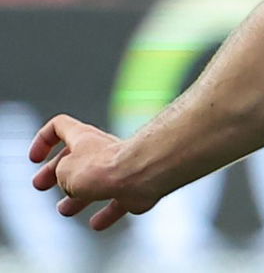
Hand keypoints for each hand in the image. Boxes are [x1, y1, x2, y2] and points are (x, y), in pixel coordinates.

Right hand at [29, 115, 160, 229]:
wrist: (141, 175)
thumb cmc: (102, 168)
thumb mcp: (63, 170)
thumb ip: (59, 173)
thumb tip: (70, 183)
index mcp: (83, 138)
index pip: (60, 127)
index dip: (43, 140)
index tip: (35, 159)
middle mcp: (101, 150)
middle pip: (75, 158)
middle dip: (55, 172)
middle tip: (41, 185)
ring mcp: (119, 168)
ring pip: (96, 181)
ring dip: (78, 196)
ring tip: (65, 209)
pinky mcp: (133, 188)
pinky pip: (117, 201)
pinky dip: (106, 212)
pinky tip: (97, 223)